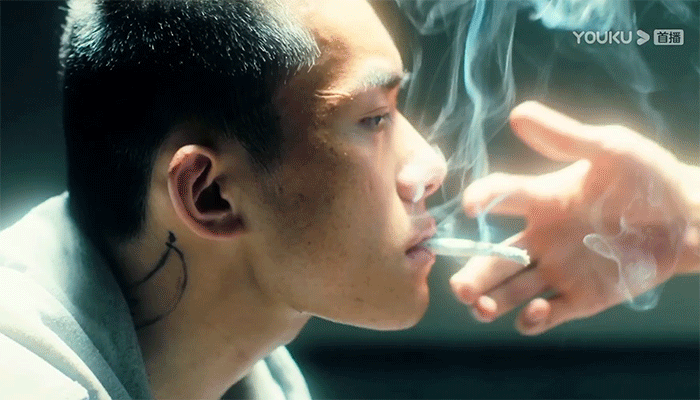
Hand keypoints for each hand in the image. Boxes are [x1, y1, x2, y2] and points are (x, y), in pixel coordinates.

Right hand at [450, 101, 699, 334]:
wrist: (691, 218)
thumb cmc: (649, 176)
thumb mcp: (609, 148)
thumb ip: (565, 138)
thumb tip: (518, 113)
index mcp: (544, 200)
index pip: (503, 198)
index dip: (483, 198)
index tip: (470, 204)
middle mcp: (542, 237)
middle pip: (494, 260)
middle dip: (472, 275)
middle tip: (460, 289)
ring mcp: (561, 269)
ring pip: (512, 290)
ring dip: (490, 302)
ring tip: (481, 307)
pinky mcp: (584, 297)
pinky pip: (550, 313)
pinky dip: (534, 318)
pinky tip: (534, 311)